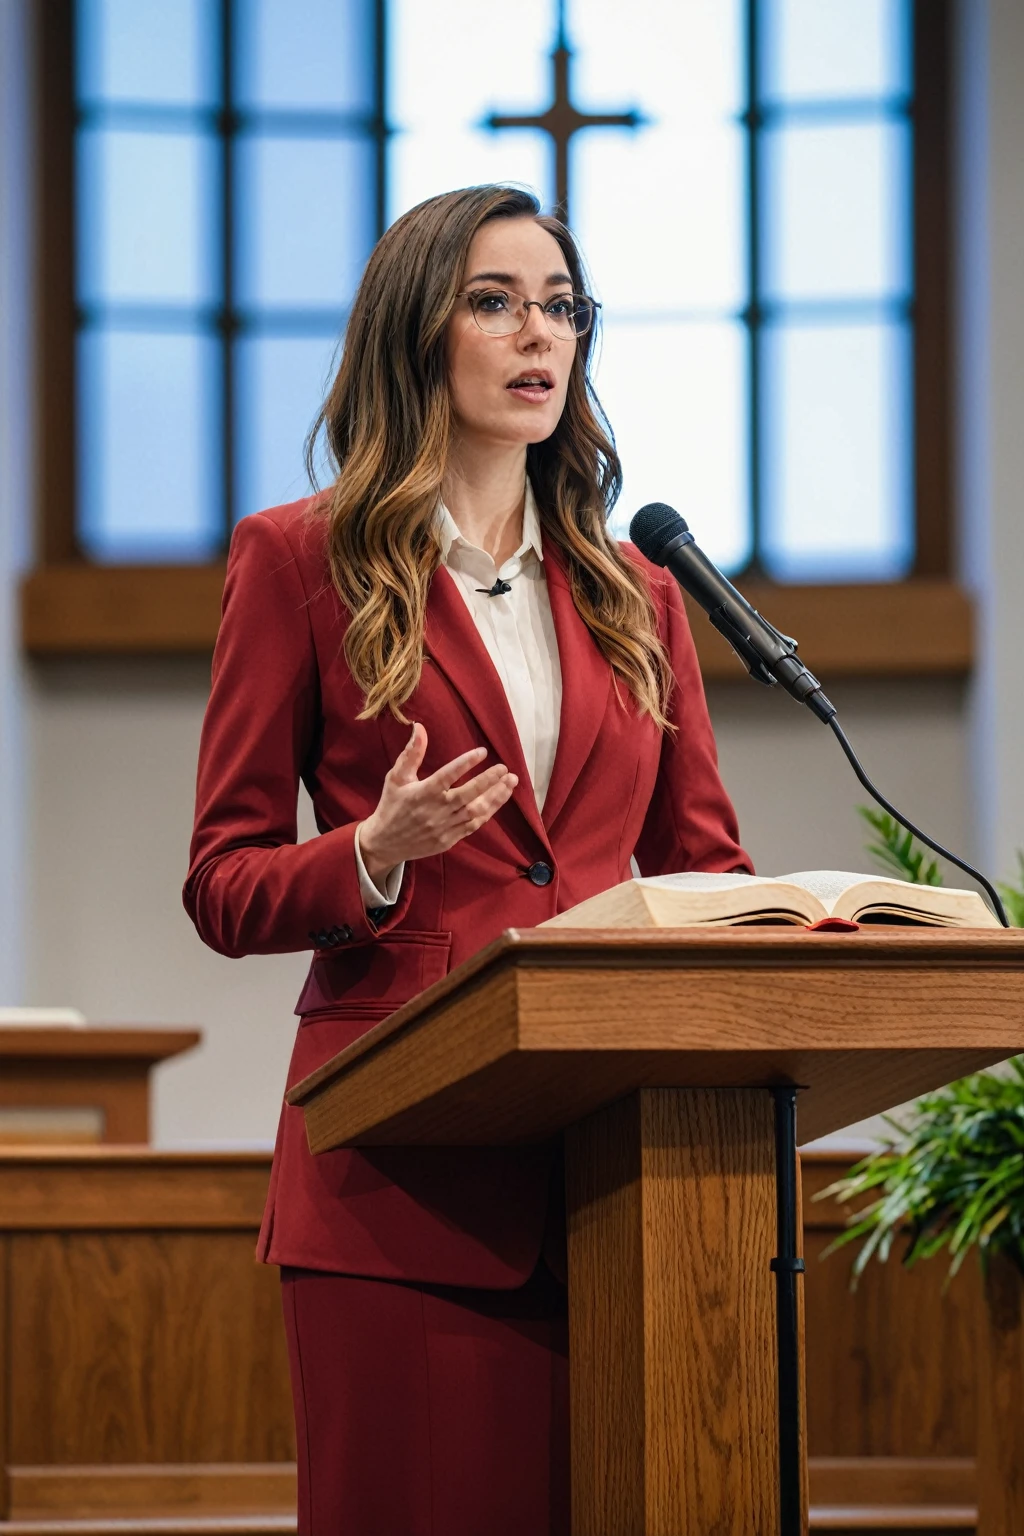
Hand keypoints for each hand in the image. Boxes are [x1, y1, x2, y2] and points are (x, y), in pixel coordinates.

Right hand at [358, 723, 517, 886]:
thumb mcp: (396, 777)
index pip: (448, 775)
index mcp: (423, 793)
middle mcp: (436, 810)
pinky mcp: (450, 839)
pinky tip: (498, 800)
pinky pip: (473, 825)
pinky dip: (488, 813)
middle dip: (489, 781)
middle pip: (468, 795)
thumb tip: (419, 727)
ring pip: (476, 811)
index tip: (483, 752)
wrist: (385, 843)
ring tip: (510, 783)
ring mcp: (444, 827)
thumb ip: (411, 753)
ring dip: (495, 797)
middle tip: (505, 769)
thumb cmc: (392, 806)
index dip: (466, 763)